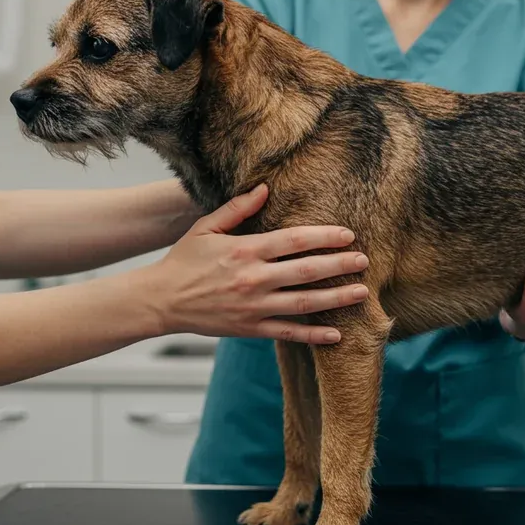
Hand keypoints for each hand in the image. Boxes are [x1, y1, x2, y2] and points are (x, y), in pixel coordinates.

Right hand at [142, 184, 368, 343]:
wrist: (160, 300)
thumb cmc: (183, 260)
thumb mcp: (206, 228)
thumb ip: (237, 209)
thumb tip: (264, 188)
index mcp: (245, 250)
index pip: (294, 240)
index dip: (324, 237)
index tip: (347, 235)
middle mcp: (254, 278)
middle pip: (307, 271)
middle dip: (339, 265)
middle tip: (364, 261)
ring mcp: (254, 306)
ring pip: (304, 303)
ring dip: (336, 298)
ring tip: (361, 292)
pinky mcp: (250, 328)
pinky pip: (288, 333)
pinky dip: (313, 336)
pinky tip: (336, 335)